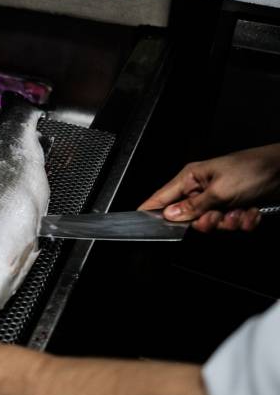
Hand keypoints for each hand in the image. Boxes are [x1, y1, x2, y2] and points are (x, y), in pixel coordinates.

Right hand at [139, 144, 279, 231]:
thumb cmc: (253, 169)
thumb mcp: (220, 190)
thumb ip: (193, 206)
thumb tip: (170, 215)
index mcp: (191, 178)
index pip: (161, 197)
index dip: (151, 211)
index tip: (142, 224)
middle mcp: (202, 189)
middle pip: (188, 217)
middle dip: (206, 222)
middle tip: (216, 216)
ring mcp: (219, 199)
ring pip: (212, 223)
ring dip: (229, 222)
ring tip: (240, 211)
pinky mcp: (235, 206)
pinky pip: (230, 224)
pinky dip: (243, 221)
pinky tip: (251, 212)